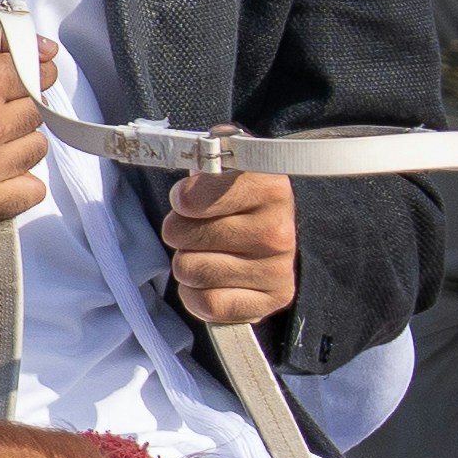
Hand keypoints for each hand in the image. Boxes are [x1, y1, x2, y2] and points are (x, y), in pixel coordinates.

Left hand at [160, 168, 301, 331]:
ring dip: (187, 262)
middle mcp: (278, 229)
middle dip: (179, 231)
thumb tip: (195, 163)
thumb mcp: (227, 163)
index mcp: (269, 186)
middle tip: (196, 229)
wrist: (274, 234)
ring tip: (207, 253)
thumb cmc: (239, 198)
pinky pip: (206, 303)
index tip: (186, 200)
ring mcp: (277, 268)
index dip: (182, 199)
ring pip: (189, 269)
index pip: (193, 198)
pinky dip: (196, 294)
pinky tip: (211, 280)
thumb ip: (209, 154)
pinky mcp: (271, 301)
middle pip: (181, 234)